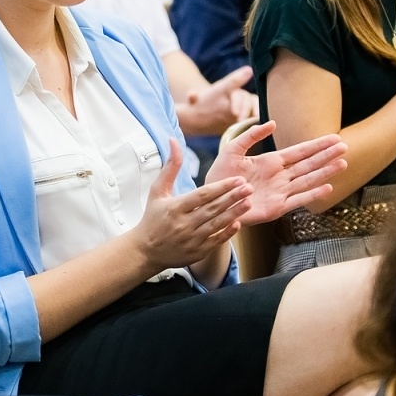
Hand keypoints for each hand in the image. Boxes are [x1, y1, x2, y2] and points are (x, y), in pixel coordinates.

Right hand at [128, 140, 252, 271]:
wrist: (146, 251)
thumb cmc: (152, 218)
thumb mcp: (158, 191)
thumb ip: (170, 167)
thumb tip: (174, 142)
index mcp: (175, 208)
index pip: (202, 195)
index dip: (221, 187)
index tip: (237, 179)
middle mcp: (183, 224)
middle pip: (212, 209)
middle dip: (232, 198)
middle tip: (249, 188)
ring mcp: (191, 240)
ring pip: (216, 224)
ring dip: (234, 213)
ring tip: (248, 202)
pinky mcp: (197, 252)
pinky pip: (215, 241)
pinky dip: (227, 233)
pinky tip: (238, 223)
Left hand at [175, 66, 256, 137]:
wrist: (207, 115)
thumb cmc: (202, 106)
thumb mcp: (195, 102)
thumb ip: (193, 97)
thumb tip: (191, 94)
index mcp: (223, 88)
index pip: (232, 81)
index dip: (240, 76)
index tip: (249, 71)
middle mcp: (236, 92)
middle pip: (243, 95)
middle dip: (242, 105)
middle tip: (238, 117)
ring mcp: (244, 101)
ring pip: (253, 102)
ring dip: (254, 110)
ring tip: (252, 120)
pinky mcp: (250, 111)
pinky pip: (258, 111)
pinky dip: (259, 115)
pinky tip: (260, 122)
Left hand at [204, 121, 347, 224]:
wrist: (213, 198)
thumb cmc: (222, 173)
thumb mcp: (233, 149)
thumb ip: (251, 136)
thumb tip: (273, 123)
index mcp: (272, 161)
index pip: (300, 151)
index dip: (317, 145)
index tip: (335, 138)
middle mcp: (280, 176)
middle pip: (308, 164)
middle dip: (326, 156)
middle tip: (345, 147)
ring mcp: (280, 192)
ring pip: (307, 180)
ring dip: (324, 172)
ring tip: (342, 164)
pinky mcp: (276, 208)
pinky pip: (297, 200)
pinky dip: (312, 194)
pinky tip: (327, 187)